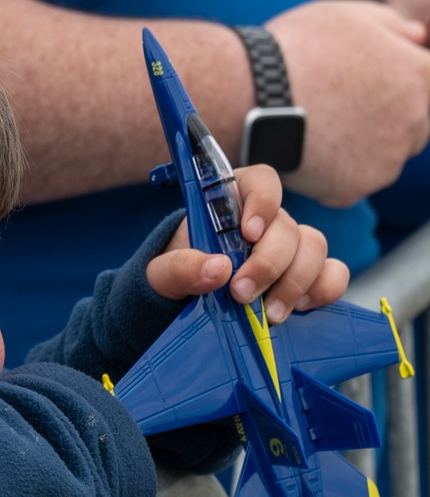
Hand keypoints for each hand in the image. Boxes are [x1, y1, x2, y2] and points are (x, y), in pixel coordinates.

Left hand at [145, 165, 348, 323]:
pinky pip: (333, 273)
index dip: (262, 201)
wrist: (182, 305)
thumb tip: (218, 269)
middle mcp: (267, 221)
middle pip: (286, 227)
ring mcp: (290, 248)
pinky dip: (324, 289)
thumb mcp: (163, 273)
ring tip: (269, 314)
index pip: (260, 181)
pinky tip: (300, 307)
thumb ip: (182, 267)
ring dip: (295, 282)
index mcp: (231, 202)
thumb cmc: (175, 276)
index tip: (248, 233)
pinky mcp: (307, 275)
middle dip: (268, 263)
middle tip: (242, 294)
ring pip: (314, 247)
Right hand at [264, 0, 429, 206]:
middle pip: (412, 126)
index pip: (426, 83)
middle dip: (386, 118)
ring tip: (319, 130)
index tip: (365, 83)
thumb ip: (394, 26)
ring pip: (383, 158)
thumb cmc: (297, 48)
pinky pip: (349, 184)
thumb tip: (418, 38)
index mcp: (420, 76)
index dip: (394, 80)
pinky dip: (333, 174)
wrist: (249, 94)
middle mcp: (414, 121)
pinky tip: (307, 152)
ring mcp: (385, 160)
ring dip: (361, 148)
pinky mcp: (352, 189)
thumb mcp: (351, 15)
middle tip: (342, 108)